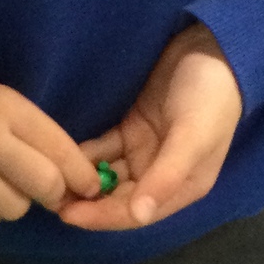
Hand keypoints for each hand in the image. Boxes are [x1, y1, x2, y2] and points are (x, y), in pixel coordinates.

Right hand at [0, 82, 102, 240]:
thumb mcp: (4, 107)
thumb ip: (42, 138)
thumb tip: (82, 185)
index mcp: (4, 107)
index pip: (61, 149)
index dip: (83, 176)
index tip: (88, 187)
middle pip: (45, 185)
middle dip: (53, 194)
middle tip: (44, 193)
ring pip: (14, 209)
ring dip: (13, 204)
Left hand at [59, 22, 242, 231]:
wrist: (214, 46)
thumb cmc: (210, 97)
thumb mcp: (192, 137)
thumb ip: (167, 176)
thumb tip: (140, 216)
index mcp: (183, 187)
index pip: (137, 213)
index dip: (103, 217)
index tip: (68, 215)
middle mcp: (162, 175)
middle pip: (119, 198)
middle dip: (87, 202)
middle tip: (49, 197)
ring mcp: (146, 152)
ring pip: (108, 176)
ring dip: (83, 180)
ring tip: (49, 179)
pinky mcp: (133, 129)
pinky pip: (104, 150)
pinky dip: (85, 154)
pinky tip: (60, 154)